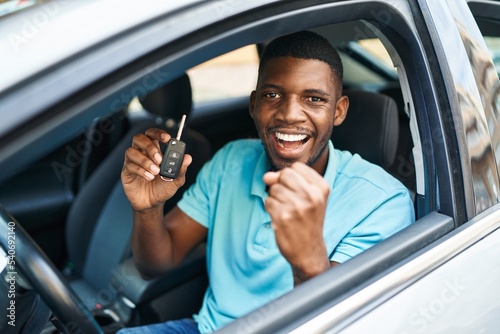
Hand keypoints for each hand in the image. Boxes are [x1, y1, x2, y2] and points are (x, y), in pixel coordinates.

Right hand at [121, 128, 191, 211]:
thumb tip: (188, 158)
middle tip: (159, 159)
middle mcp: (142, 153)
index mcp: (154, 150)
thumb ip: (181, 169)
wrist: (152, 204)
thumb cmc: (163, 188)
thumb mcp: (176, 180)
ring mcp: (133, 162)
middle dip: (150, 147)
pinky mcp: (126, 172)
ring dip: (145, 160)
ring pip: (131, 151)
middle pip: (139, 138)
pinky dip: (141, 170)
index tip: (167, 139)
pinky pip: (129, 165)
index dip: (158, 133)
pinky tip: (149, 177)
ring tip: (155, 172)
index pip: (152, 134)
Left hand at [263, 162, 330, 282]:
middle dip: (281, 185)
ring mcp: (297, 206)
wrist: (309, 251)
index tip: (296, 190)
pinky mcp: (283, 217)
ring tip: (287, 211)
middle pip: (284, 174)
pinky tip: (281, 218)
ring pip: (274, 188)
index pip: (296, 167)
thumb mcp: (309, 198)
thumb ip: (288, 181)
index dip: (290, 177)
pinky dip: (271, 209)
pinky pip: (268, 202)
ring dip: (275, 199)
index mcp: (321, 188)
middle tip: (290, 201)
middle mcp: (311, 196)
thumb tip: (267, 176)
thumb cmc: (307, 221)